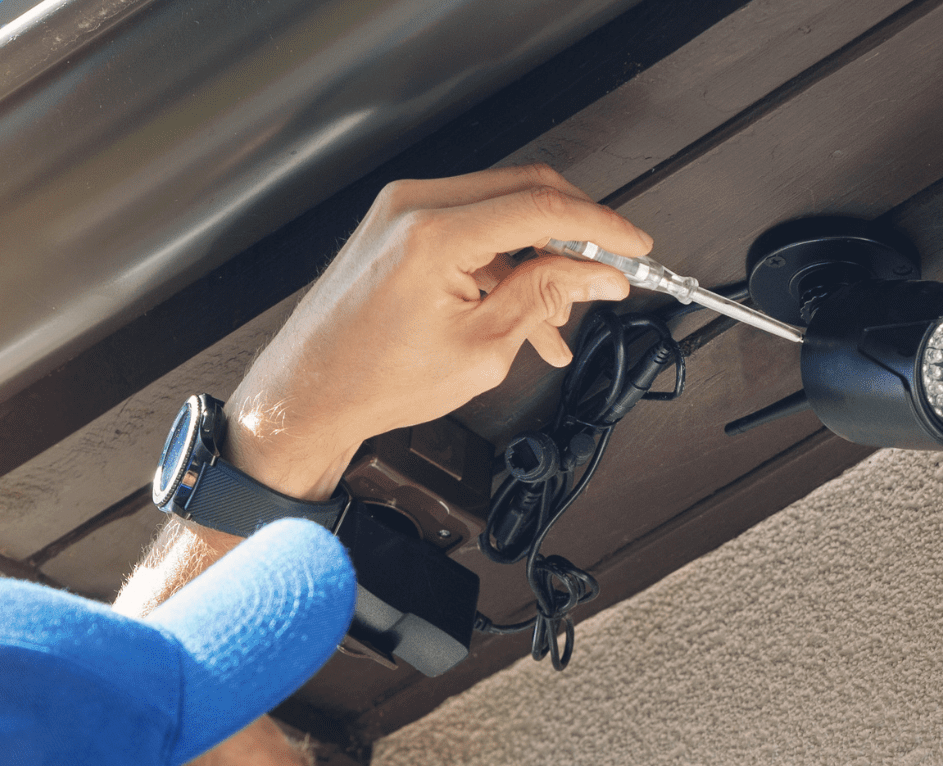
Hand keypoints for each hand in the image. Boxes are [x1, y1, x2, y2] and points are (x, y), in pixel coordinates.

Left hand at [223, 165, 647, 500]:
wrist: (308, 395)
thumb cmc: (374, 381)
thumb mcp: (481, 350)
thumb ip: (544, 297)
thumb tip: (594, 273)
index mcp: (435, 233)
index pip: (542, 207)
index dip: (601, 227)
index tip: (634, 246)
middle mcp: (414, 206)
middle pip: (525, 192)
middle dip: (575, 235)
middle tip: (607, 274)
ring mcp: (402, 211)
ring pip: (501, 213)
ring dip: (539, 259)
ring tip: (559, 321)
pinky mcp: (398, 227)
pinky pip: (470, 232)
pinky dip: (504, 267)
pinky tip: (525, 316)